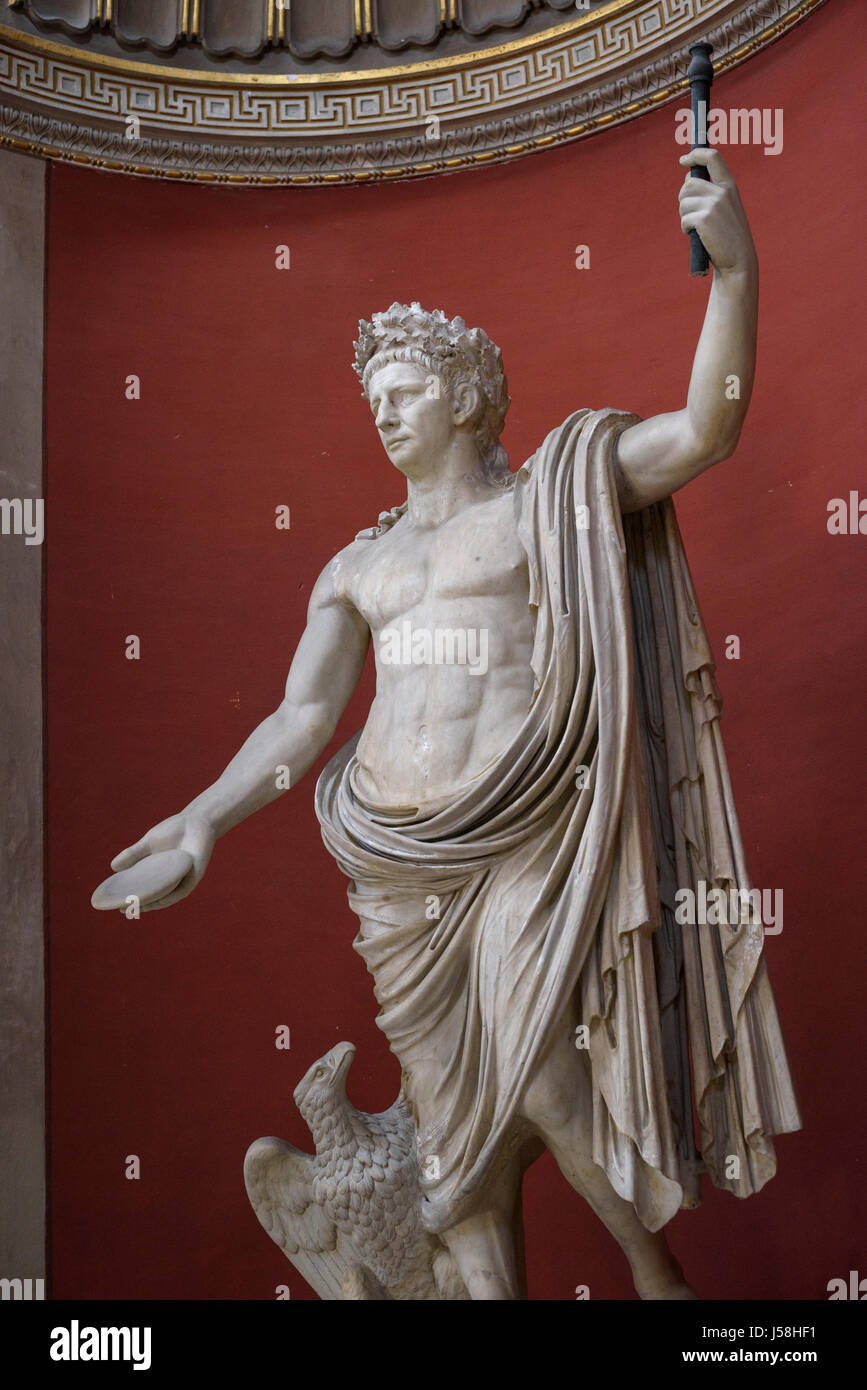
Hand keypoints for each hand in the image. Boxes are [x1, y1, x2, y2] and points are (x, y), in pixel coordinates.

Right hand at [110, 810, 214, 910]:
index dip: (131, 897)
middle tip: (121, 909)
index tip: (115, 904)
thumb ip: (134, 854)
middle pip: (153, 896)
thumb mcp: (149, 842)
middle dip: (138, 904)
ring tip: (134, 907)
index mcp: (159, 872)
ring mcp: (182, 879)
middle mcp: (170, 879)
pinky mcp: (194, 877)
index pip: (144, 888)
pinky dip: (168, 897)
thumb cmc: (174, 830)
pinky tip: (156, 900)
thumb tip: (113, 868)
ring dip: (151, 904)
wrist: (197, 820)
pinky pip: (180, 891)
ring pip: (166, 897)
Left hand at [678, 149, 756, 274]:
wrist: (738, 260)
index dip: (696, 155)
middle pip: (689, 183)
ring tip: (696, 227)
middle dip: (683, 198)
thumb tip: (688, 180)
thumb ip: (712, 192)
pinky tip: (696, 235)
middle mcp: (722, 191)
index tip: (683, 160)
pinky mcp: (704, 219)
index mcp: (729, 186)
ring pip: (684, 202)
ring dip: (684, 215)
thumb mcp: (726, 208)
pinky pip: (684, 219)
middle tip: (690, 213)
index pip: (712, 157)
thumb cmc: (728, 235)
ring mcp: (714, 204)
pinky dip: (686, 228)